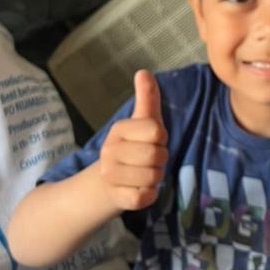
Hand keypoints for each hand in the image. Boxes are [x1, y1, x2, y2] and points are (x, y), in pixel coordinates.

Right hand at [98, 70, 168, 210]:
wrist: (108, 182)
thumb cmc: (133, 147)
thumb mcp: (143, 121)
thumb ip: (147, 97)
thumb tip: (144, 71)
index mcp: (119, 129)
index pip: (156, 130)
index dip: (161, 137)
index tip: (153, 141)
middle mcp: (110, 151)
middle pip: (156, 154)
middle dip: (160, 159)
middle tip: (151, 160)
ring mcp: (111, 175)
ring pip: (153, 176)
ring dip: (156, 177)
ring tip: (145, 173)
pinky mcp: (118, 198)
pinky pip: (145, 197)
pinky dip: (150, 194)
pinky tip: (141, 189)